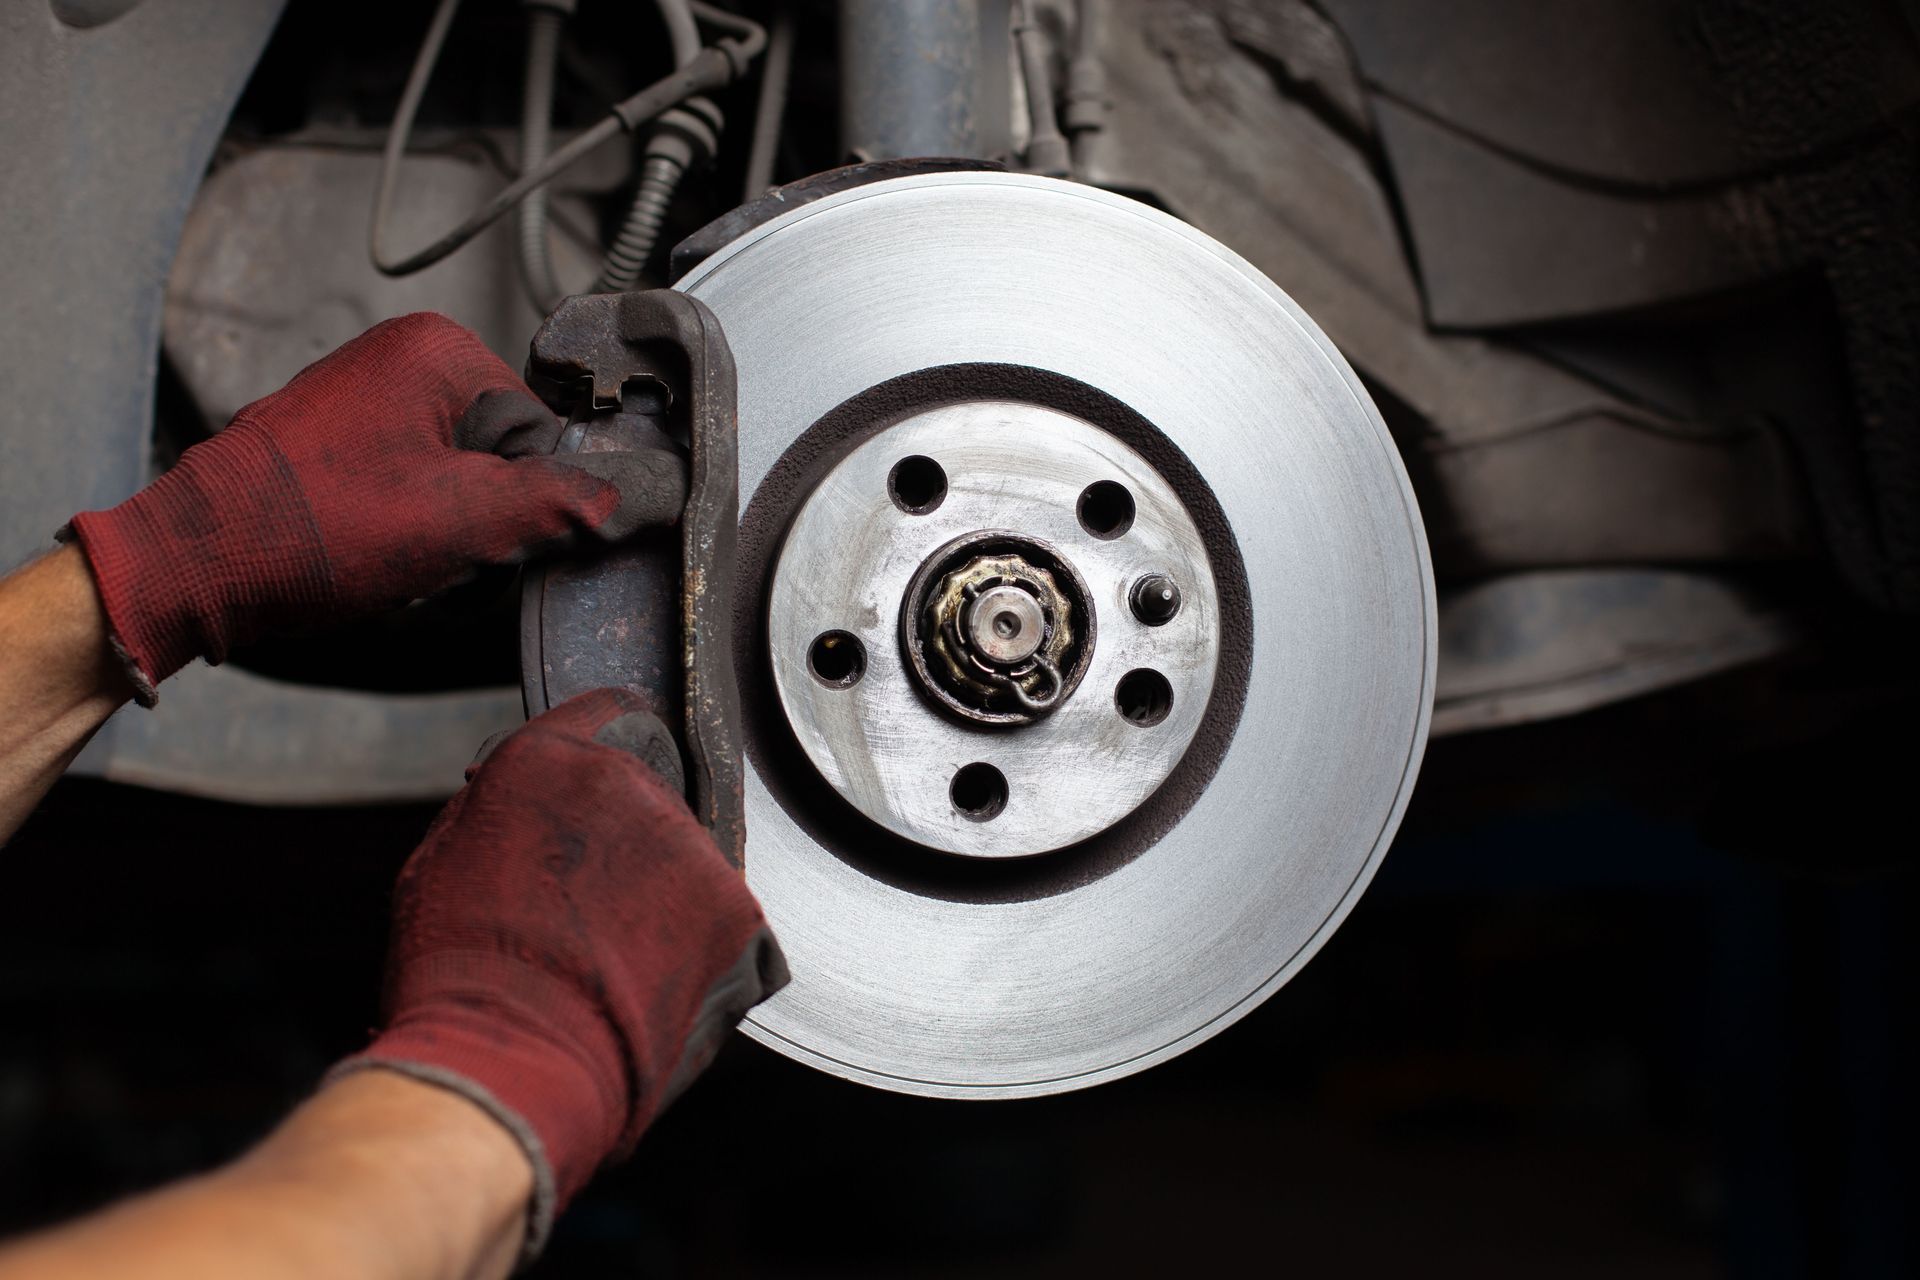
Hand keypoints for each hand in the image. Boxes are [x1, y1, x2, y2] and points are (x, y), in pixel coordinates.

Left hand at [62, 313, 682, 703]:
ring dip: (448, 537)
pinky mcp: (344, 441)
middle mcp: (402, 357)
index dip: (527, 504)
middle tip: (434, 556)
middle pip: (506, 459)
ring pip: (465, 483)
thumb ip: (558, 504)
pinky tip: (373, 556)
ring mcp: (368, 398)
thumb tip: (627, 498)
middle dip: (485, 523)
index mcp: (438, 351)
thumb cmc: (304, 535)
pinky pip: (419, 489)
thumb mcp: (459, 525)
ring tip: (394, 558)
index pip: (545, 437)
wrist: (192, 569)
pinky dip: (410, 533)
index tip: (485, 540)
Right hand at [330, 689, 785, 1255]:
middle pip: (648, 795)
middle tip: (587, 912)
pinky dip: (702, 952)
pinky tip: (651, 986)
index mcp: (546, 759)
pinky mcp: (737, 904)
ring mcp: (689, 841)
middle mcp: (627, 781)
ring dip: (665, 899)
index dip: (610, 740)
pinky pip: (725, 919)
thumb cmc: (458, 977)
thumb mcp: (442, 866)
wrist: (511, 1060)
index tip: (616, 760)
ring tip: (613, 963)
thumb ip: (501, 813)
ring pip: (687, 860)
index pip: (605, 712)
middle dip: (627, 842)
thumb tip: (532, 804)